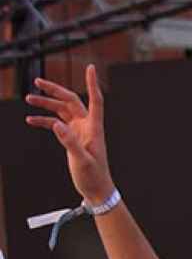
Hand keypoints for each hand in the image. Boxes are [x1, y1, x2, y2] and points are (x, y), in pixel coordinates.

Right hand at [25, 65, 115, 205]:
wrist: (96, 190)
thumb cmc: (94, 177)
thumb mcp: (81, 160)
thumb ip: (69, 142)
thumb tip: (57, 124)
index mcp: (94, 128)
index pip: (95, 100)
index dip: (92, 84)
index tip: (90, 67)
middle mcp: (88, 126)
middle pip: (71, 101)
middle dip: (55, 90)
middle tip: (37, 81)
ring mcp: (80, 131)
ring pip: (62, 110)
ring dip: (46, 104)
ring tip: (28, 99)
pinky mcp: (72, 138)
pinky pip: (57, 123)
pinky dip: (45, 120)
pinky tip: (31, 120)